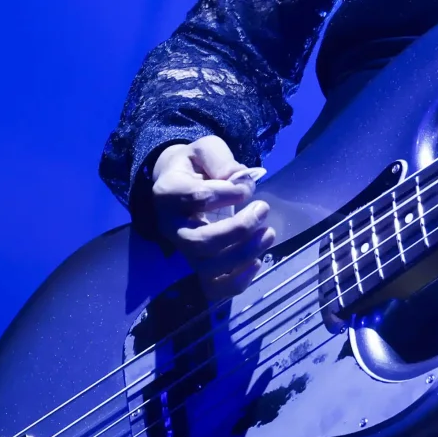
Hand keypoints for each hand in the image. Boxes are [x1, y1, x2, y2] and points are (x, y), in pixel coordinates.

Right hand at [151, 135, 275, 287]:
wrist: (179, 186)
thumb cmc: (195, 167)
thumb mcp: (206, 150)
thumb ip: (220, 160)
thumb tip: (239, 180)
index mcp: (168, 193)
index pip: (198, 198)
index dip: (228, 193)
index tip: (247, 188)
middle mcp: (170, 226)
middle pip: (200, 241)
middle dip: (238, 229)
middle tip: (263, 209)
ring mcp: (182, 250)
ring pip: (207, 267)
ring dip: (244, 253)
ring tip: (269, 233)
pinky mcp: (196, 267)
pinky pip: (213, 287)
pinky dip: (238, 281)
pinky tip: (257, 262)